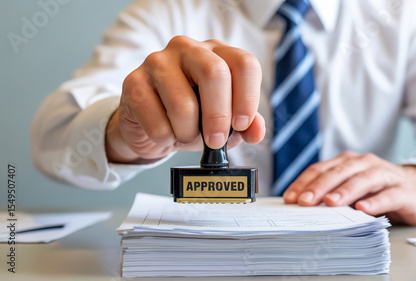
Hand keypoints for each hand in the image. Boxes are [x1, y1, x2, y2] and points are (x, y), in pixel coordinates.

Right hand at [105, 36, 265, 162]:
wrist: (150, 125)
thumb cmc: (193, 117)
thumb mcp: (224, 122)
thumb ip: (245, 125)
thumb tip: (256, 131)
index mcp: (218, 53)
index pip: (244, 64)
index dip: (248, 97)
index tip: (242, 124)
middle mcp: (188, 49)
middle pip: (214, 73)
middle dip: (218, 116)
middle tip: (216, 141)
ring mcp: (158, 61)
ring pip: (183, 104)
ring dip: (188, 133)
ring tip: (186, 135)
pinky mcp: (133, 81)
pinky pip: (156, 121)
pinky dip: (165, 138)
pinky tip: (165, 133)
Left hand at [283, 151, 415, 224]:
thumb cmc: (378, 190)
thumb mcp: (352, 188)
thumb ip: (332, 192)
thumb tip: (301, 206)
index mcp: (348, 162)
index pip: (321, 169)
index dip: (304, 182)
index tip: (290, 198)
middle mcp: (365, 163)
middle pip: (339, 173)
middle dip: (319, 186)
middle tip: (305, 201)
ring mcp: (385, 175)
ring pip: (362, 180)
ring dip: (345, 191)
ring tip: (331, 202)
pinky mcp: (403, 190)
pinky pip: (388, 195)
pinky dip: (375, 202)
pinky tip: (363, 209)